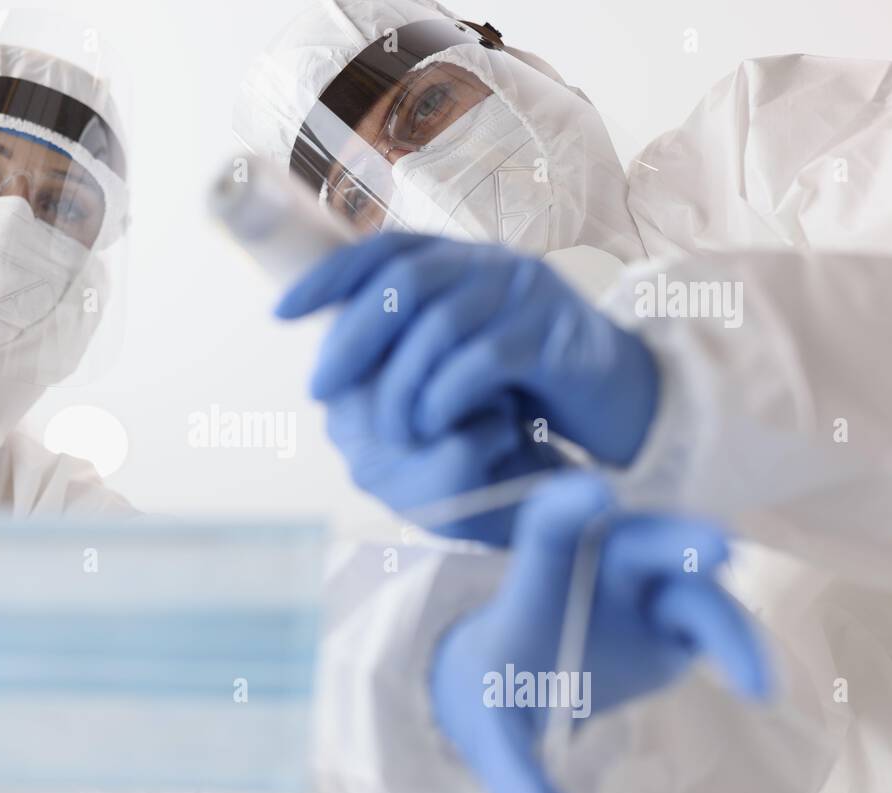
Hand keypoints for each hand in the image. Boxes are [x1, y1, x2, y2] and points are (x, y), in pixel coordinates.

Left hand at [277, 234, 659, 541]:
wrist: (624, 402)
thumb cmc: (529, 383)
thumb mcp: (463, 352)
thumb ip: (412, 340)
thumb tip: (334, 357)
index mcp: (463, 261)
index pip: (384, 250)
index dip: (327, 278)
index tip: (280, 314)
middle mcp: (493, 265)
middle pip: (404, 282)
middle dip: (351, 337)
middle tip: (321, 389)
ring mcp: (529, 295)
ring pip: (440, 325)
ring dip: (399, 384)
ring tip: (388, 430)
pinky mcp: (557, 338)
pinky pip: (484, 361)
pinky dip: (446, 397)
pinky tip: (433, 427)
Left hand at [429, 473, 769, 792]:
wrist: (510, 684)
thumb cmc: (493, 691)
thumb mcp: (493, 738)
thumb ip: (522, 785)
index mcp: (537, 581)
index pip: (547, 533)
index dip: (566, 509)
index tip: (589, 493)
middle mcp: (596, 572)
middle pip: (637, 540)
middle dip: (676, 541)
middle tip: (715, 547)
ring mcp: (642, 593)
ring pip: (689, 585)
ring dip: (721, 616)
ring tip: (750, 676)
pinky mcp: (675, 624)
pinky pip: (711, 624)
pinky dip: (736, 648)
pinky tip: (753, 682)